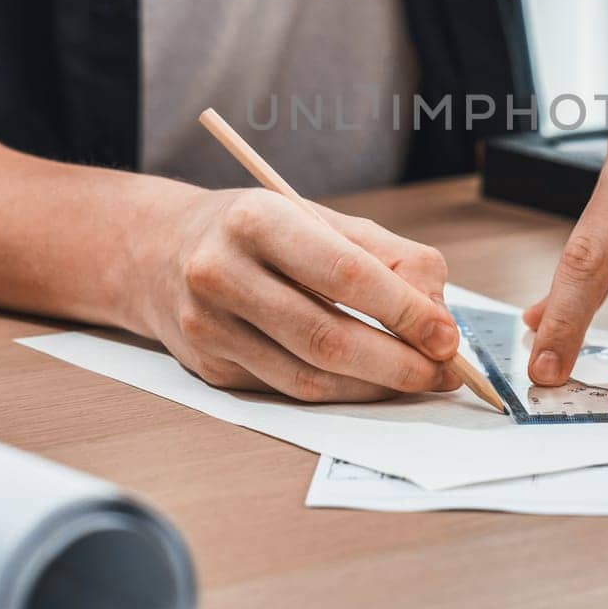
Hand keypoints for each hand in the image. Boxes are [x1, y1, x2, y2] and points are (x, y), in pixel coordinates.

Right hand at [136, 188, 463, 401]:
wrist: (159, 250)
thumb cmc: (256, 231)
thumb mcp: (319, 217)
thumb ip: (388, 256)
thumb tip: (438, 312)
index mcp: (256, 219)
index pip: (345, 274)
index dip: (404, 311)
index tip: (447, 336)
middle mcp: (222, 273)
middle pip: (327, 336)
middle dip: (399, 362)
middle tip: (445, 371)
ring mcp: (209, 327)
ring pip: (308, 376)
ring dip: (375, 385)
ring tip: (419, 379)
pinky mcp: (208, 368)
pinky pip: (289, 390)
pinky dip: (341, 391)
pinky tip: (371, 382)